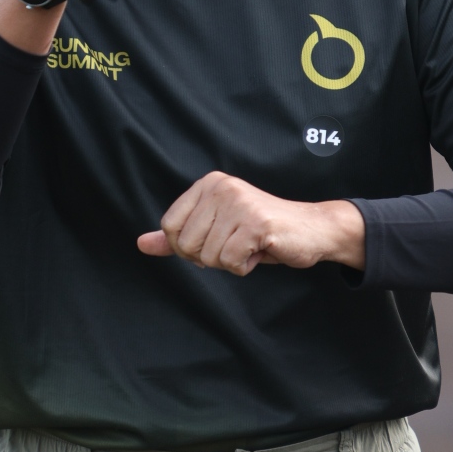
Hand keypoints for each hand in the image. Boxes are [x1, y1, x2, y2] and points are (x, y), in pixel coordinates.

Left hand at [137, 173, 365, 277]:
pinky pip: (231, 262)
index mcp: (207, 184)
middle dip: (210, 257)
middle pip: (186, 244)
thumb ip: (177, 236)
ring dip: (230, 262)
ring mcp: (239, 203)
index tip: (214, 241)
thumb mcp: (215, 229)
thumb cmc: (260, 231)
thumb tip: (141, 244)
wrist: (311, 229)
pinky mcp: (256, 222)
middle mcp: (221, 187)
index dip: (187, 247)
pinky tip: (260, 250)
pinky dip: (245, 267)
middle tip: (236, 244)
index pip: (170, 226)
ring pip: (208, 257)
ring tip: (250, 245)